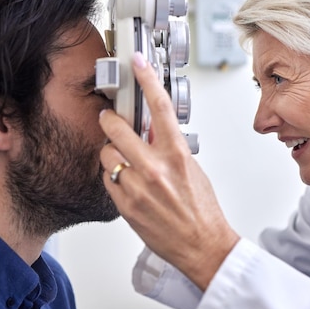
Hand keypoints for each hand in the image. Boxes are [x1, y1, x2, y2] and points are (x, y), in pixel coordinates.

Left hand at [99, 52, 239, 290]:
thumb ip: (170, 146)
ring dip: (111, 153)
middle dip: (109, 119)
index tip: (138, 63)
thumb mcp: (192, 168)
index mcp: (177, 155)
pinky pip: (107, 179)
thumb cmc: (202, 210)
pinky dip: (112, 176)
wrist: (203, 245)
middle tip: (109, 117)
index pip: (160, 107)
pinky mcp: (125, 205)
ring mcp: (137, 187)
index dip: (147, 79)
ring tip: (124, 161)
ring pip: (106, 155)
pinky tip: (125, 182)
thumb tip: (152, 129)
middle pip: (117, 128)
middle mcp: (155, 169)